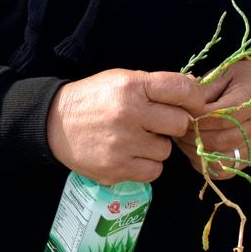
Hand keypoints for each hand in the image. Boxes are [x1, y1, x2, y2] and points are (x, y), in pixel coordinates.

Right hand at [47, 69, 208, 185]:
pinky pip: (153, 171)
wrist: (55, 123)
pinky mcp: (116, 169)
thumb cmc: (96, 99)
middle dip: (173, 124)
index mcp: (132, 86)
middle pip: (180, 123)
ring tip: (136, 139)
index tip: (194, 104)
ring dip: (157, 146)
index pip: (181, 89)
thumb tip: (195, 93)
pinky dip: (146, 165)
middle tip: (156, 123)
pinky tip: (131, 155)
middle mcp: (128, 114)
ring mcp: (122, 144)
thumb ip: (156, 87)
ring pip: (166, 151)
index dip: (194, 97)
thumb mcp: (123, 80)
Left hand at [175, 59, 250, 177]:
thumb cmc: (245, 78)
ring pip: (221, 158)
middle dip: (193, 136)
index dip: (196, 118)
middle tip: (175, 129)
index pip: (220, 117)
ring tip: (182, 140)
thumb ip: (205, 90)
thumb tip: (181, 104)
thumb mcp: (225, 74)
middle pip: (220, 140)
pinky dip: (206, 164)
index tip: (180, 113)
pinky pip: (226, 170)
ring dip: (196, 151)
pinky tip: (196, 151)